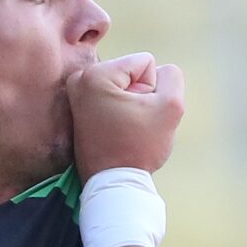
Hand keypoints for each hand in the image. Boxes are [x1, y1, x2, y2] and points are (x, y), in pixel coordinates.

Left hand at [67, 52, 184, 176]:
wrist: (113, 183)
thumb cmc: (140, 147)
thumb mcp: (171, 107)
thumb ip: (172, 77)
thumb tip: (161, 71)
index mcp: (96, 74)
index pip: (145, 63)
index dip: (152, 89)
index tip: (140, 114)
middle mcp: (78, 79)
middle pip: (131, 73)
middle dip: (140, 96)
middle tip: (133, 124)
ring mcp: (74, 94)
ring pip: (123, 86)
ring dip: (131, 105)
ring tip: (124, 129)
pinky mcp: (76, 108)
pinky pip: (111, 98)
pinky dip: (118, 112)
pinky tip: (115, 132)